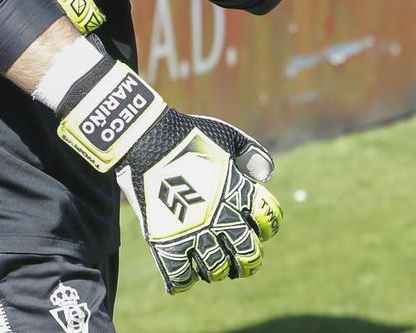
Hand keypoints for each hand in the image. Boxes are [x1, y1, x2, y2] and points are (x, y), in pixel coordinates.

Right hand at [54, 54, 280, 293]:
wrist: (146, 137)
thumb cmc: (187, 134)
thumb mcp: (227, 135)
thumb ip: (250, 153)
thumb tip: (265, 175)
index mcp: (239, 193)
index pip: (268, 222)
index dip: (266, 228)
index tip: (256, 228)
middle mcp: (221, 217)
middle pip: (248, 255)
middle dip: (249, 261)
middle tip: (242, 262)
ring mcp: (194, 232)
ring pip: (217, 270)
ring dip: (218, 271)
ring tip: (213, 267)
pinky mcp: (166, 242)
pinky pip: (180, 276)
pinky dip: (183, 280)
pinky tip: (184, 274)